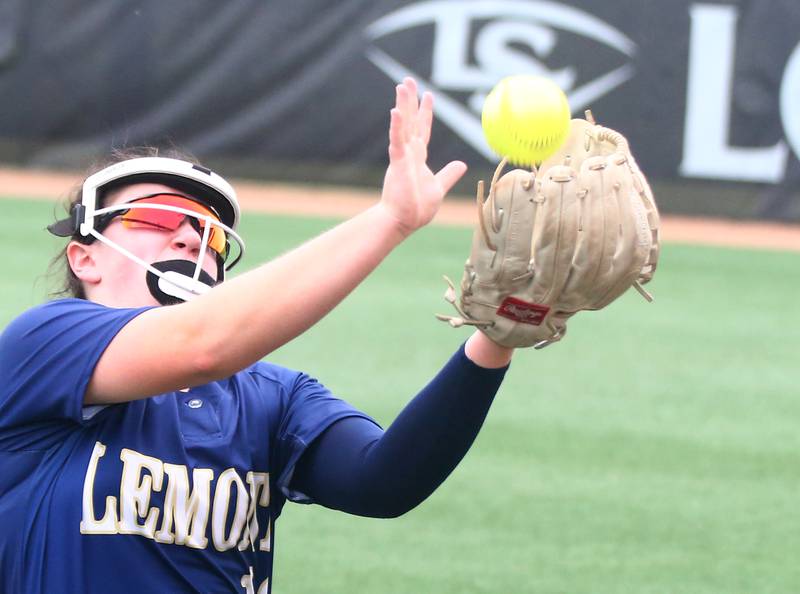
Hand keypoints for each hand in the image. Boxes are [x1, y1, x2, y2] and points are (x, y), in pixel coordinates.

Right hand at [379, 77, 466, 235]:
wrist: (404, 221)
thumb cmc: (418, 208)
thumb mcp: (439, 187)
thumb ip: (449, 174)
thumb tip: (461, 164)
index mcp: (418, 158)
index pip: (422, 129)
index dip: (425, 112)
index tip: (428, 95)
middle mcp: (409, 153)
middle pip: (410, 121)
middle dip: (410, 100)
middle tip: (408, 80)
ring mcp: (402, 157)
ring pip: (402, 125)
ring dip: (402, 105)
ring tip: (402, 86)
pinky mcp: (397, 164)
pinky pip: (396, 142)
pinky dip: (396, 127)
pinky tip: (395, 112)